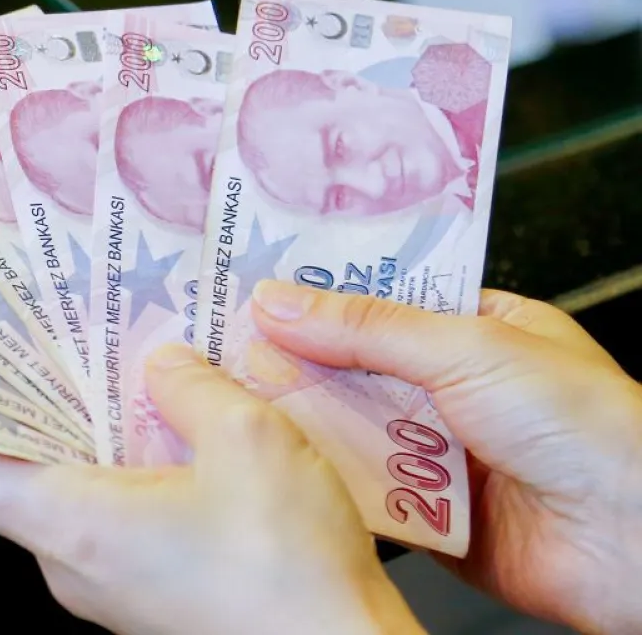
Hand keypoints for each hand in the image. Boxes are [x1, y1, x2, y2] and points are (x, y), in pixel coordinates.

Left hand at [0, 345, 424, 634]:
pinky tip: (148, 418)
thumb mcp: (247, 442)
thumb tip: (163, 364)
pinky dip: (104, 458)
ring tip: (60, 353)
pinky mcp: (144, 586)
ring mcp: (103, 578)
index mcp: (63, 518)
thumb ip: (190, 387)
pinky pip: (104, 507)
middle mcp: (65, 554)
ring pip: (56, 483)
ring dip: (51, 426)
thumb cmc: (286, 573)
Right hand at [254, 281, 641, 634]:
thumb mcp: (468, 347)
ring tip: (242, 398)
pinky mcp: (432, 516)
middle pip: (357, 367)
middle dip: (300, 361)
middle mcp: (459, 390)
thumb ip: (366, 327)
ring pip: (352, 429)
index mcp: (481, 329)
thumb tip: (280, 302)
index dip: (320, 296)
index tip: (255, 289)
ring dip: (309, 420)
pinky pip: (364, 492)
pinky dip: (332, 482)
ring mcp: (445, 454)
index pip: (382, 301)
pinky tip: (289, 463)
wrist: (634, 542)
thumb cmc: (588, 428)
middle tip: (228, 344)